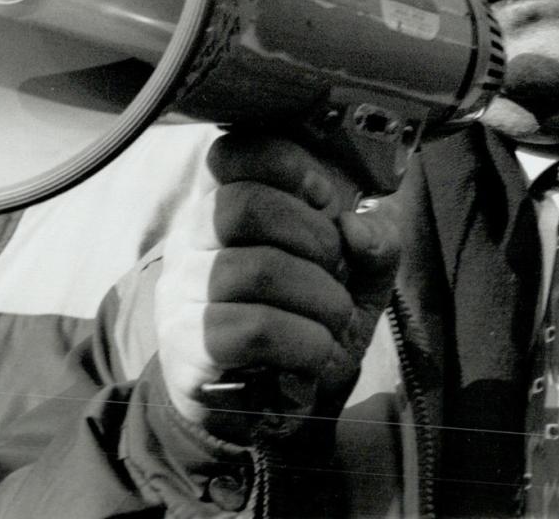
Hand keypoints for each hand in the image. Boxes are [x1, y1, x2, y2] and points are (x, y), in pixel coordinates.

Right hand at [156, 130, 401, 442]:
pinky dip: (305, 340)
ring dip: (320, 298)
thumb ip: (376, 240)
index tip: (325, 198)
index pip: (233, 150)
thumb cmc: (309, 319)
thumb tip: (358, 229)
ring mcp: (181, 294)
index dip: (288, 164)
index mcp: (226, 202)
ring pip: (255, 270)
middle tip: (335, 268)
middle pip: (243, 205)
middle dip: (313, 236)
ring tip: (332, 319)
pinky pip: (253, 329)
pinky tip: (315, 351)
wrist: (271, 408)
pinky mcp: (187, 348)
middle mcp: (192, 239)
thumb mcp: (359, 273)